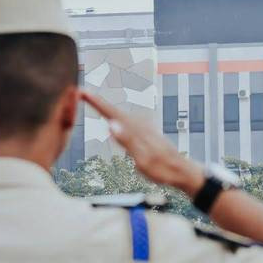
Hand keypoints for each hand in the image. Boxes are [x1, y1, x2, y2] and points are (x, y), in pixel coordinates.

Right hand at [80, 91, 203, 194]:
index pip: (112, 113)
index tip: (82, 92)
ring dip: (106, 108)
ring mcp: (144, 128)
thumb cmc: (162, 168)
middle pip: (114, 111)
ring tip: (92, 101)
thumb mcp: (142, 159)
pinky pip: (127, 121)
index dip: (96, 102)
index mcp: (136, 130)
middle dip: (98, 102)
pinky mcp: (147, 133)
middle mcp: (140, 126)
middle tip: (81, 94)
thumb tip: (111, 124)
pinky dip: (117, 116)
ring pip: (120, 115)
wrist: (181, 170)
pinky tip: (115, 118)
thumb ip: (127, 141)